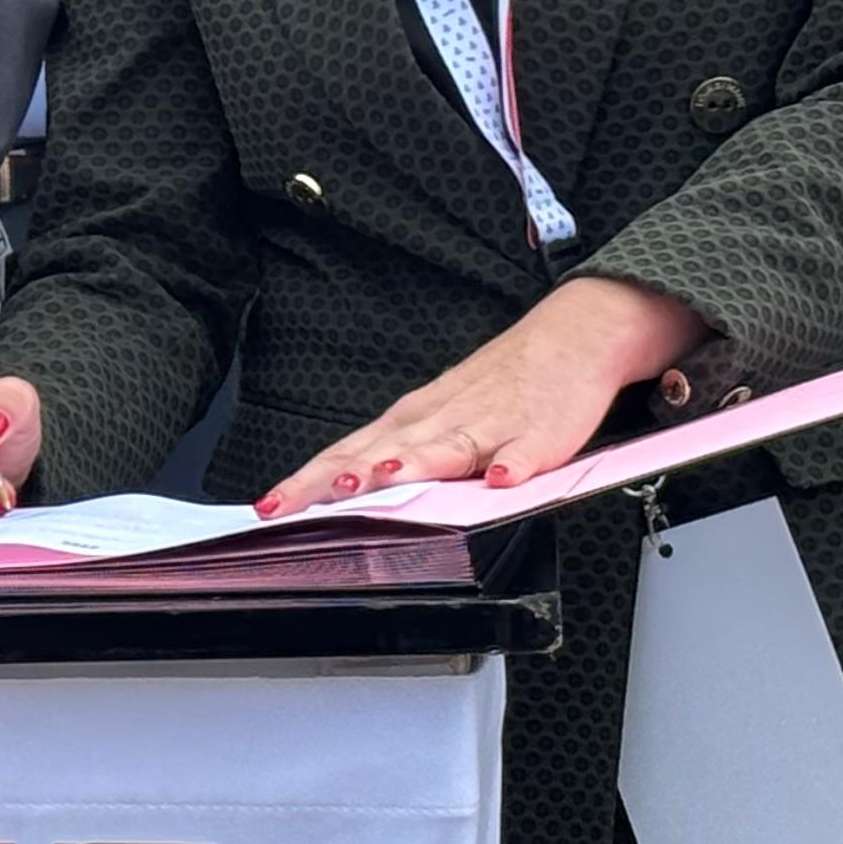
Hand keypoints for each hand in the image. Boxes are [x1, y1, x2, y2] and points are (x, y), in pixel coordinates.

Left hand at [260, 274, 702, 514]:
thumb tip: (339, 492)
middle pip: (381, 451)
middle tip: (302, 501)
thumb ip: (394, 454)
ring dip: (412, 463)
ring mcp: (489, 424)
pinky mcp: (540, 431)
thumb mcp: (436, 418)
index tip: (270, 506)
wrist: (572, 337)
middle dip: (339, 477)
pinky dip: (514, 464)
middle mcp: (440, 419)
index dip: (307, 481)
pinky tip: (502, 480)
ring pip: (446, 446)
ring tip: (382, 478)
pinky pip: (527, 450)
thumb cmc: (498, 386)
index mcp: (411, 420)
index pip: (347, 452)